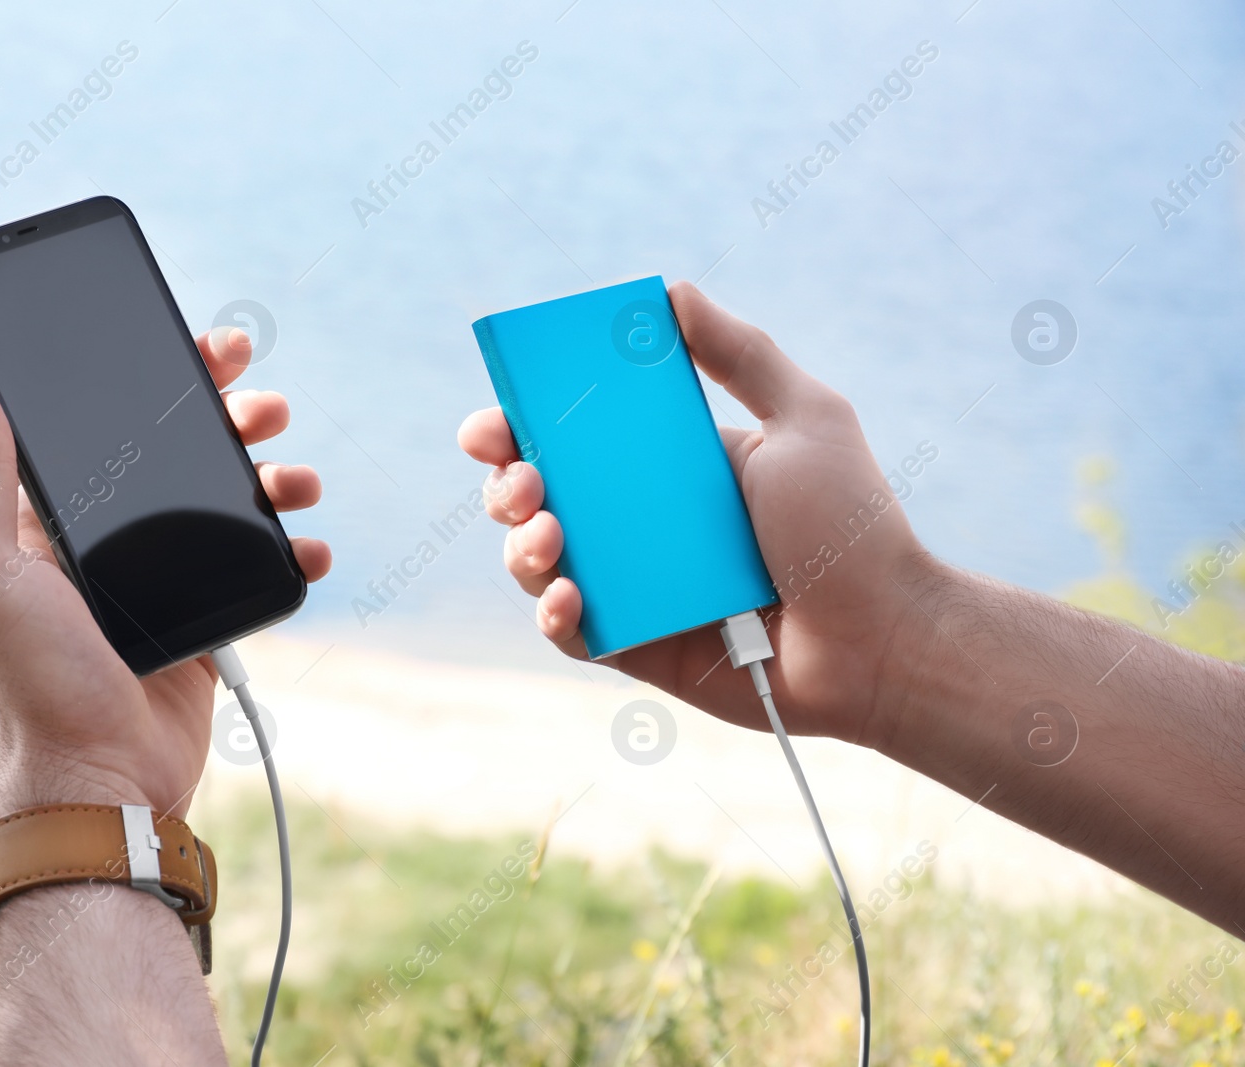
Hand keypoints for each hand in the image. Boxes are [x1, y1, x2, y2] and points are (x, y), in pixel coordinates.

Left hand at [0, 329, 330, 820]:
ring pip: (234, 502)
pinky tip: (308, 548)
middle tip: (265, 406)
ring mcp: (168, 576)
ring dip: (275, 476)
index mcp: (57, 515)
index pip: (112, 423)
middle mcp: (114, 536)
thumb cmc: (35, 680)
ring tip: (296, 479)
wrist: (104, 776)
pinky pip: (262, 567)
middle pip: (185, 451)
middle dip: (233, 416)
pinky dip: (295, 552)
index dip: (161, 378)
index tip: (207, 347)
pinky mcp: (212, 616)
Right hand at [458, 281, 930, 745]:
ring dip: (523, 548)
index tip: (497, 420)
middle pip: (539, 498)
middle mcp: (641, 525)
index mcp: (668, 466)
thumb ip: (742, 353)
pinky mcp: (639, 649)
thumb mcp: (804, 418)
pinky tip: (568, 599)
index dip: (519, 427)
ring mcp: (635, 588)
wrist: (880, 636)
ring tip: (551, 536)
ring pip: (540, 564)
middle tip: (523, 483)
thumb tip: (673, 293)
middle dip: (506, 486)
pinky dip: (554, 616)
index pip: (573, 438)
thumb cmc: (850, 527)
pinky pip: (572, 634)